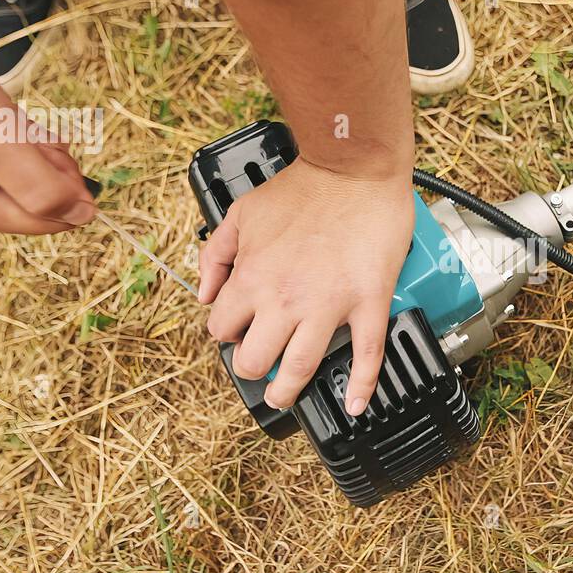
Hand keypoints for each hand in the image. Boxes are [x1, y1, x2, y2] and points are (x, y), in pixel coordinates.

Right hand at [0, 0, 93, 233]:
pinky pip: (6, 143)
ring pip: (26, 166)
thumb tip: (84, 216)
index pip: (49, 220)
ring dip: (34, 141)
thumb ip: (39, 183)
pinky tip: (4, 106)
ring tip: (7, 112)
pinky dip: (16, 127)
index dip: (70, 188)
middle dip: (50, 161)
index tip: (58, 150)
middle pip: (40, 194)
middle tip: (24, 125)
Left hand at [200, 158, 414, 414]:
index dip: (226, 334)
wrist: (354, 168)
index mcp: (252, 278)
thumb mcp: (241, 212)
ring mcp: (328, 306)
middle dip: (251, 370)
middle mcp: (285, 300)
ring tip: (283, 396)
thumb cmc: (303, 186)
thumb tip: (204, 293)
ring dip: (287, 391)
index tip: (237, 334)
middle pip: (255, 359)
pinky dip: (362, 386)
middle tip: (258, 370)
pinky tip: (355, 404)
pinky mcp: (367, 304)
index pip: (222, 328)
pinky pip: (366, 355)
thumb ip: (215, 254)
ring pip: (300, 369)